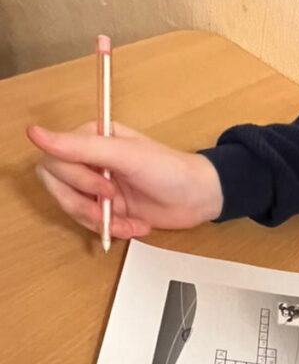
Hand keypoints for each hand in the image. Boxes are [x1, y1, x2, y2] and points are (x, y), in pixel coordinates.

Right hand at [26, 122, 223, 239]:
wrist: (199, 198)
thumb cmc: (170, 170)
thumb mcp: (126, 155)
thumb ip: (81, 146)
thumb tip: (34, 133)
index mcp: (90, 138)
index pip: (54, 159)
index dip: (75, 179)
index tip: (106, 187)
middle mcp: (90, 160)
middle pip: (57, 186)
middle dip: (82, 204)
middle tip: (114, 204)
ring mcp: (97, 186)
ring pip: (72, 208)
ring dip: (100, 220)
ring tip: (129, 220)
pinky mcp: (108, 208)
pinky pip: (91, 223)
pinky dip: (113, 229)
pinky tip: (136, 225)